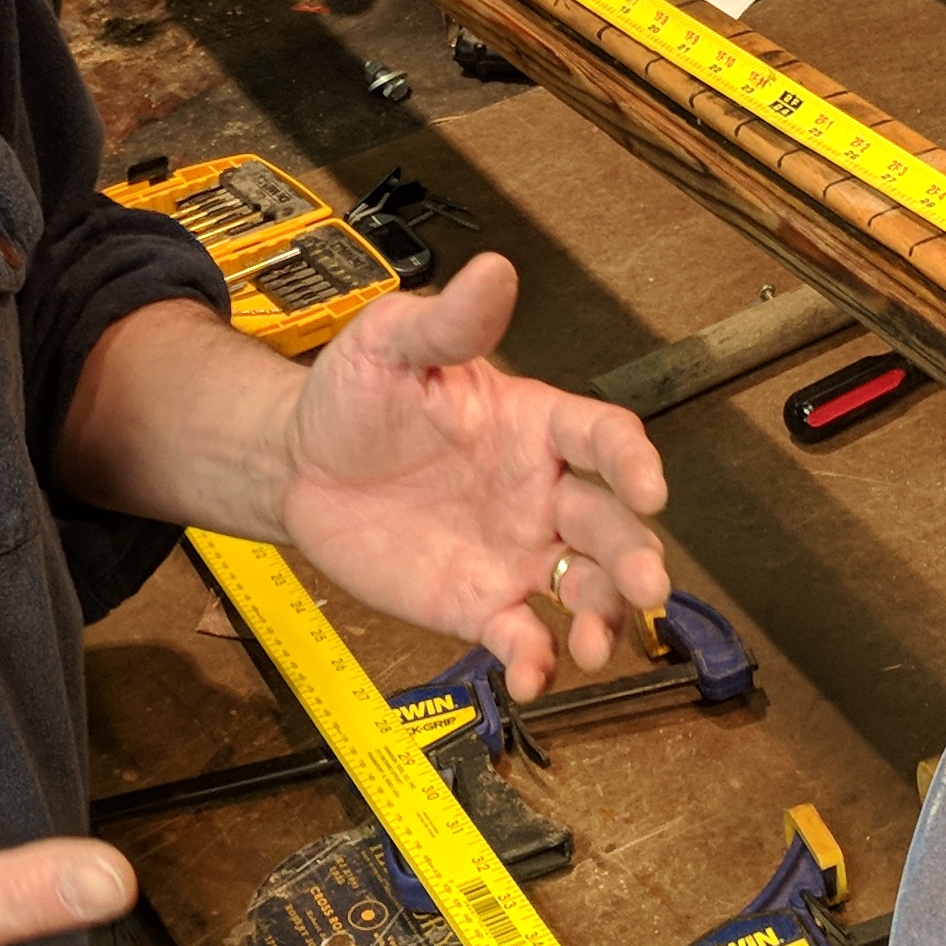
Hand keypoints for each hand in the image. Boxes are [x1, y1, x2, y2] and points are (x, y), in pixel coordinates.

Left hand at [276, 251, 670, 696]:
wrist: (298, 464)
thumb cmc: (353, 395)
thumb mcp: (392, 343)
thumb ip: (450, 322)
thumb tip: (495, 270)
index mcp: (534, 424)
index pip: (605, 439)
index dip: (633, 462)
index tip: (648, 488)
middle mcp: (540, 491)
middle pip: (610, 526)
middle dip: (636, 558)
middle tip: (646, 586)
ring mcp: (515, 551)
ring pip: (584, 589)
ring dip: (604, 618)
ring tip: (594, 645)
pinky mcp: (479, 601)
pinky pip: (523, 636)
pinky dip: (535, 661)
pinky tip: (532, 676)